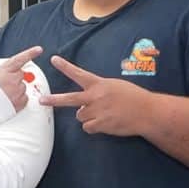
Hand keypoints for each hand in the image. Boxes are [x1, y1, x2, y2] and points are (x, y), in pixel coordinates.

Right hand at [0, 46, 42, 111]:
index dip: (30, 53)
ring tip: (3, 96)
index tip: (39, 50)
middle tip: (4, 86)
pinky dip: (18, 100)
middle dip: (15, 79)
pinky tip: (8, 102)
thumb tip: (9, 73)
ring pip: (22, 87)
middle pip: (21, 75)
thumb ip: (2, 72)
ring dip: (16, 90)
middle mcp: (12, 79)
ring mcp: (17, 91)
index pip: (20, 59)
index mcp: (4, 70)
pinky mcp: (19, 102)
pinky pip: (24, 99)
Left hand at [40, 55, 156, 135]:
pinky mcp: (100, 124)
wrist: (147, 112)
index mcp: (99, 84)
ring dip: (88, 117)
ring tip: (104, 114)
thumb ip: (98, 91)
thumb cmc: (133, 98)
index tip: (53, 59)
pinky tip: (106, 123)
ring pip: (81, 116)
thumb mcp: (115, 86)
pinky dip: (94, 127)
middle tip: (41, 100)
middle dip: (54, 100)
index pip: (78, 74)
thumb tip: (84, 104)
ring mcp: (97, 111)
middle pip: (69, 99)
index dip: (65, 67)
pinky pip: (88, 128)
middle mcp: (95, 97)